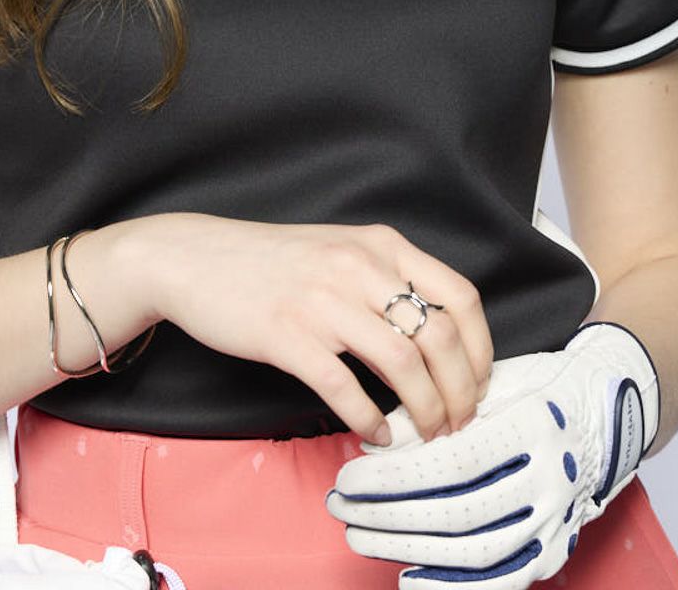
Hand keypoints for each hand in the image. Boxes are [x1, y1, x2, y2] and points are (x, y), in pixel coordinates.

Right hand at [142, 213, 493, 445]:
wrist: (196, 257)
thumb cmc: (272, 260)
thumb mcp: (341, 250)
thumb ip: (386, 280)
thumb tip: (437, 341)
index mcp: (380, 244)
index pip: (459, 296)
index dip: (481, 348)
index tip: (479, 382)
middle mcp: (359, 266)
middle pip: (439, 336)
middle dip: (461, 391)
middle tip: (459, 421)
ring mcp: (323, 300)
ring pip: (402, 363)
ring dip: (426, 410)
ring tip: (427, 433)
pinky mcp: (287, 335)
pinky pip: (345, 387)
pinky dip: (370, 420)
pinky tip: (376, 433)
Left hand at [324, 320, 659, 588]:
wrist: (603, 412)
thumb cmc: (534, 388)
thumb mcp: (487, 381)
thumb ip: (433, 407)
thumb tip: (373, 439)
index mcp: (534, 426)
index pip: (454, 463)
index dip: (396, 476)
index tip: (350, 475)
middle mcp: (551, 478)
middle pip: (459, 511)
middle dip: (389, 514)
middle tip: (342, 506)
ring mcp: (557, 520)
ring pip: (476, 551)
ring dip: (409, 549)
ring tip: (360, 535)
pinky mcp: (555, 549)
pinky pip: (503, 580)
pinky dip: (454, 586)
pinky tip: (411, 579)